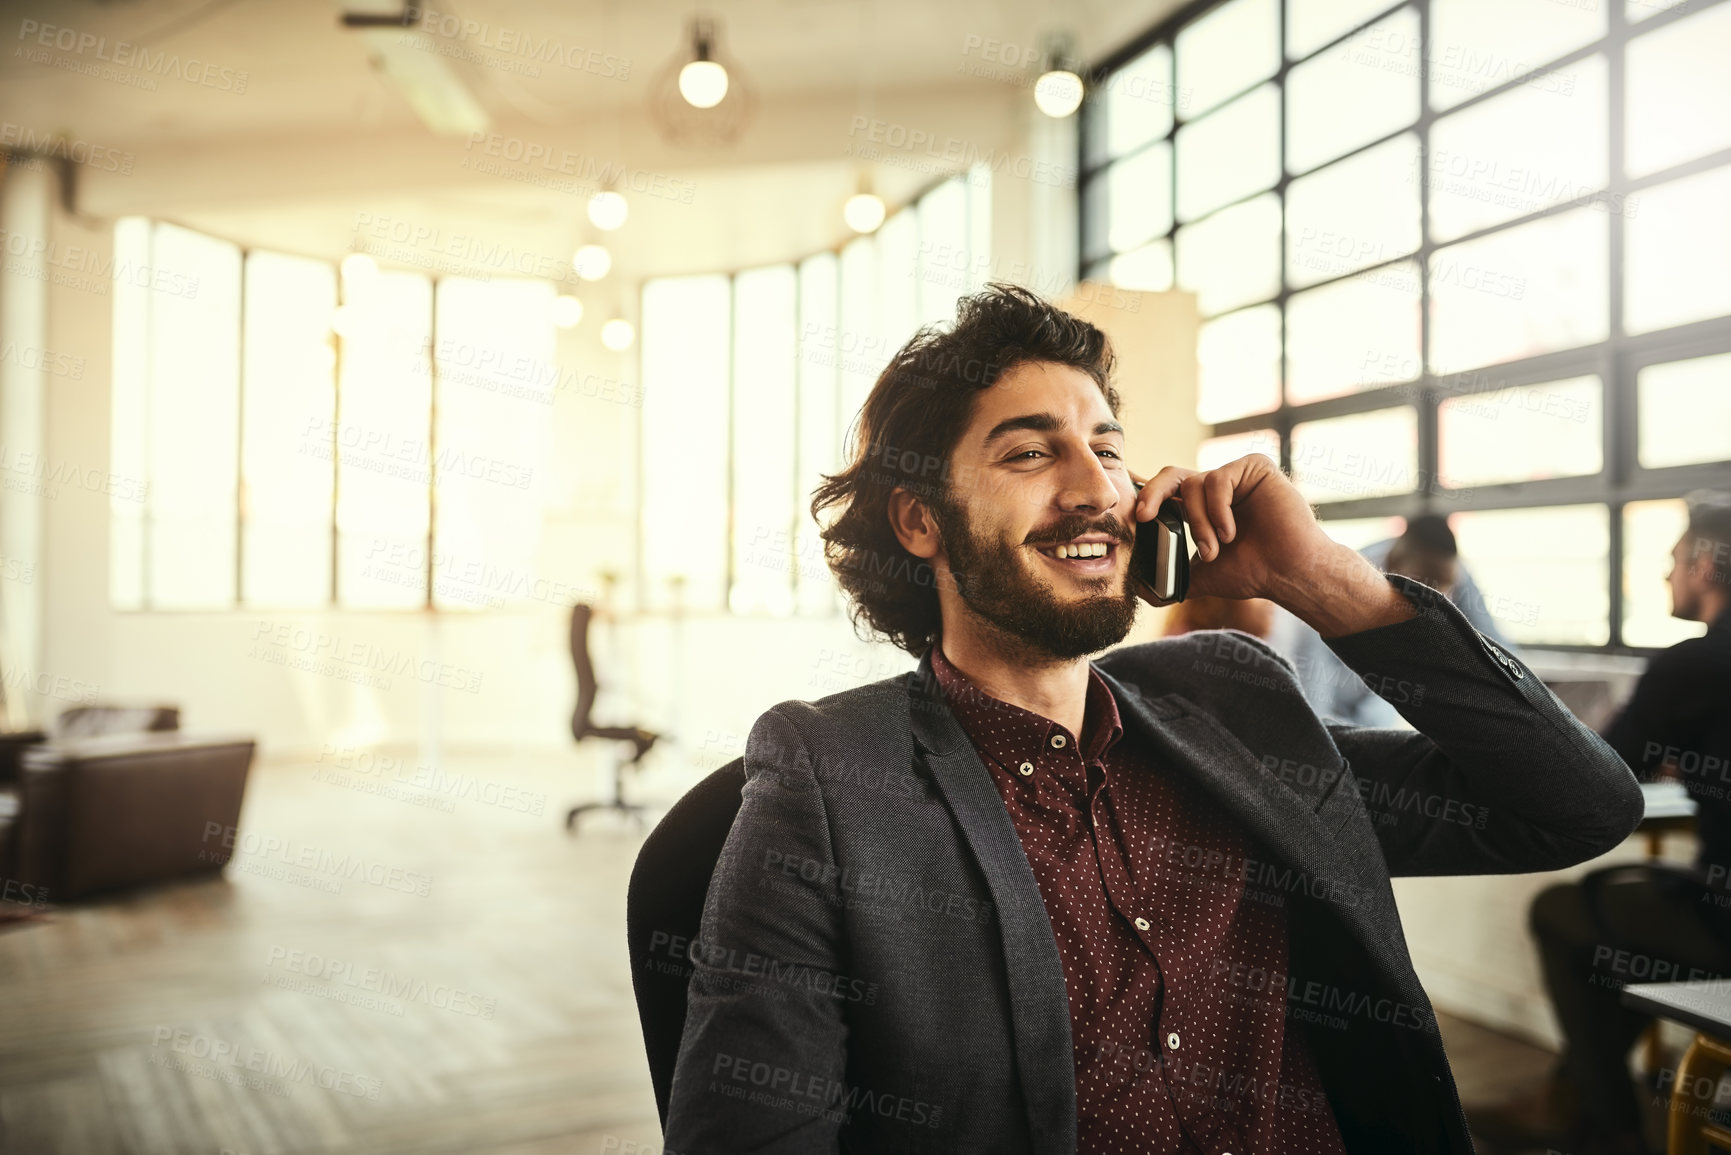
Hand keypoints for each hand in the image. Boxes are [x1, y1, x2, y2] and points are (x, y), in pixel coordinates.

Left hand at [1129, 455, 1418, 635]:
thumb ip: (1170, 579)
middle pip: (1171, 475)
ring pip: (1194, 485)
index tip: (1133, 517)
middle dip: (1151, 494)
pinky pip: (1218, 480)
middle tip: (1143, 517)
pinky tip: (1230, 532)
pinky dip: (1217, 510)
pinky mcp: (1254, 467)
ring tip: (1214, 549)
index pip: (1165, 491)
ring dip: (1198, 522)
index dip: (1145, 496)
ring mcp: (1235, 476)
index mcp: (1201, 507)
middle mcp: (1216, 488)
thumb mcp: (1200, 578)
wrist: (1288, 573)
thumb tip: (1136, 586)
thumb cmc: (1252, 573)